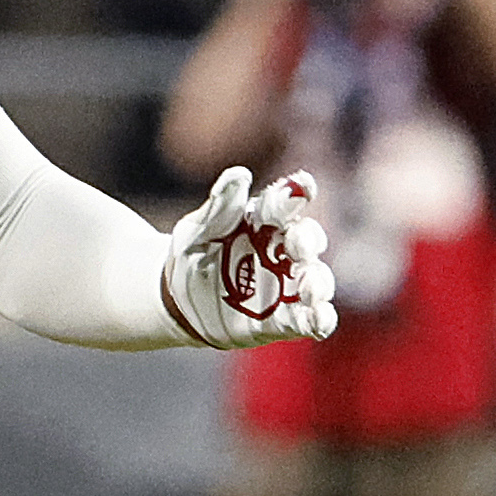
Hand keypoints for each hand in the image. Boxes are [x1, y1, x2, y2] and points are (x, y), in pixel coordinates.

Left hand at [160, 166, 337, 345]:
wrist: (177, 299)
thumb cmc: (194, 254)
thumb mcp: (199, 229)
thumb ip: (222, 206)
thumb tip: (239, 175)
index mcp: (266, 221)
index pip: (287, 203)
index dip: (298, 193)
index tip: (303, 186)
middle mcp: (283, 251)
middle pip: (307, 241)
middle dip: (308, 242)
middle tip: (299, 246)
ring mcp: (286, 286)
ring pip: (316, 280)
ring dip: (318, 283)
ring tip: (310, 289)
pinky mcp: (282, 320)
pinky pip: (307, 320)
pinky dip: (318, 320)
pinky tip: (318, 319)